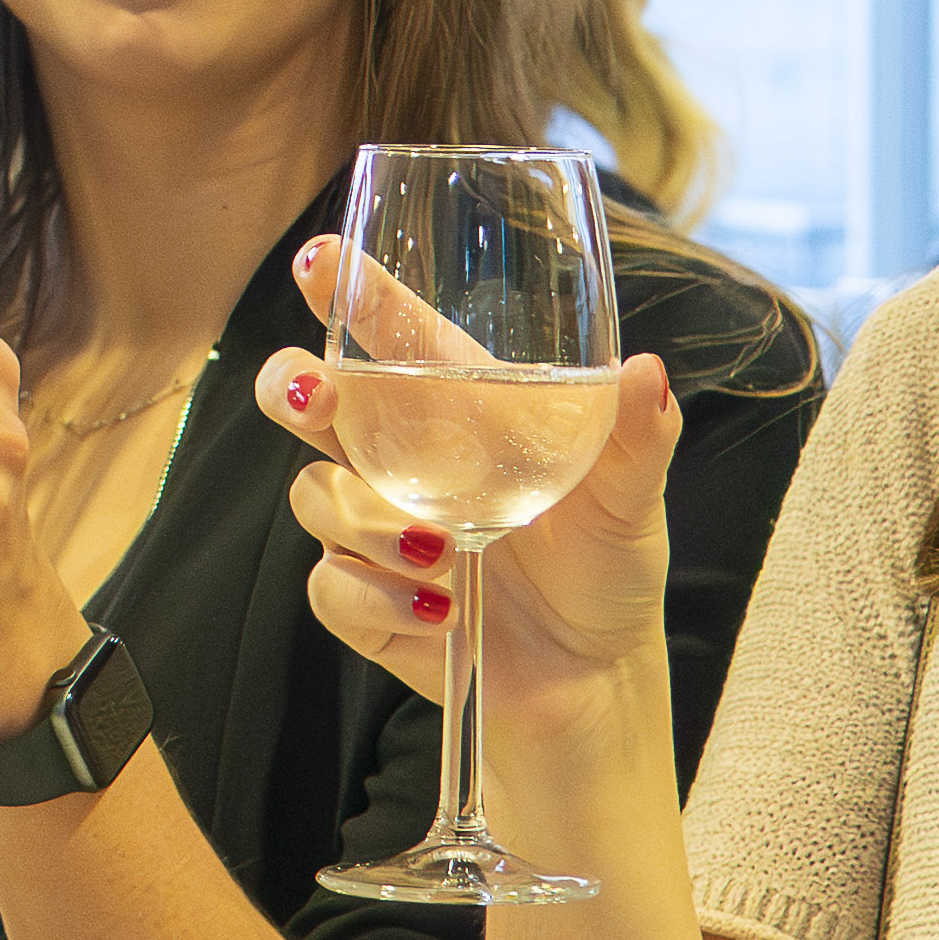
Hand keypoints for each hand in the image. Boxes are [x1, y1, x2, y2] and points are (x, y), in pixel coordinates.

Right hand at [269, 231, 679, 744]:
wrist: (590, 680)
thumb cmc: (606, 570)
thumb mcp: (632, 498)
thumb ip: (638, 435)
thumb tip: (646, 371)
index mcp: (455, 411)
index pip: (389, 334)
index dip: (348, 291)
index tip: (320, 259)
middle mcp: (400, 460)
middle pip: (306, 397)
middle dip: (292, 386)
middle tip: (317, 397)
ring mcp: (372, 529)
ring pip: (315, 495)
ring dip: (369, 522)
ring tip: (443, 553)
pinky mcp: (362, 600)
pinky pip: (330, 584)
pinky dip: (379, 596)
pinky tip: (437, 611)